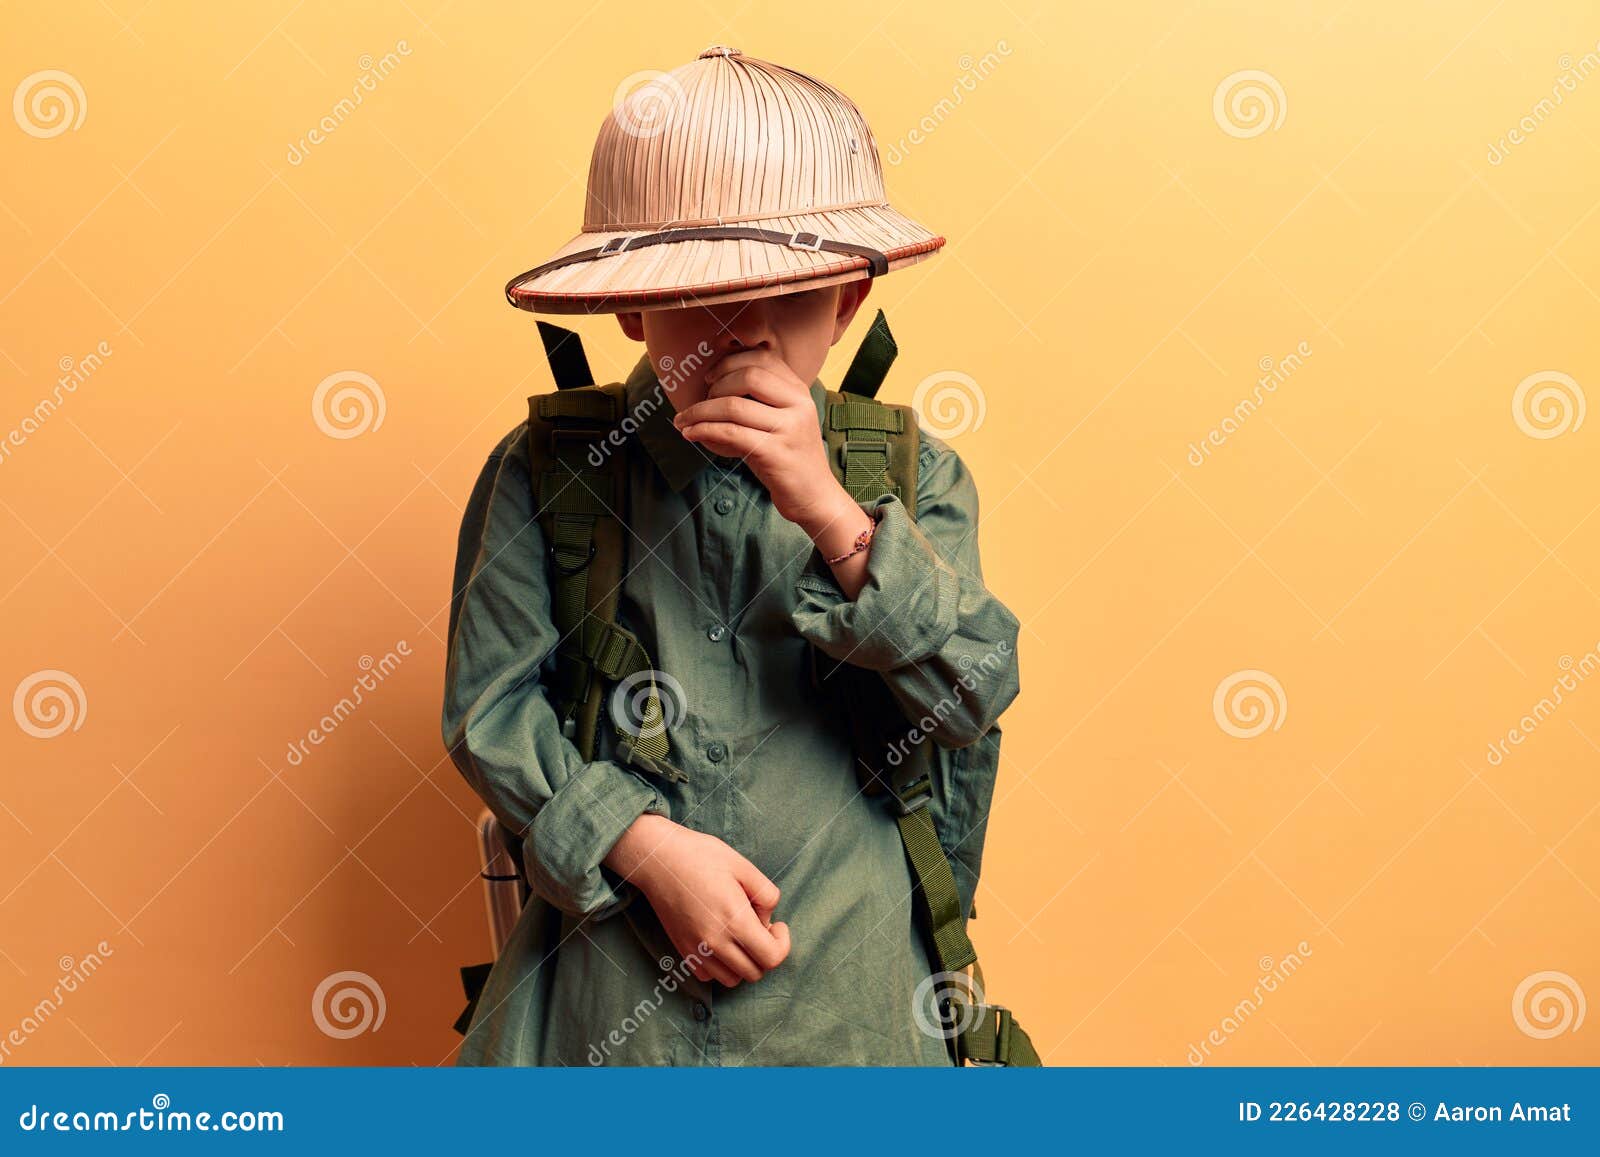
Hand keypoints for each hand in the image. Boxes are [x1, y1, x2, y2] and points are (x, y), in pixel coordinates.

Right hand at [603, 814, 790, 986]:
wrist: (658, 859)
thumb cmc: (701, 856)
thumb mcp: (744, 866)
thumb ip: (767, 895)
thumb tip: (767, 920)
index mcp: (734, 920)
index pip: (772, 958)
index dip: (783, 943)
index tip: (778, 925)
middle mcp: (715, 942)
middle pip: (755, 973)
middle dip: (766, 954)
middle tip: (760, 928)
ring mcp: (696, 949)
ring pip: (732, 979)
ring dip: (743, 963)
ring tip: (740, 936)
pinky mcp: (682, 950)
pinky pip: (708, 976)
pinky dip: (719, 966)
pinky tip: (720, 942)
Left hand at [672, 348, 851, 527]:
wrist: (814, 495)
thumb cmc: (789, 457)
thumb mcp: (783, 420)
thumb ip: (761, 400)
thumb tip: (713, 384)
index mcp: (799, 391)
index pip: (763, 358)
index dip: (730, 362)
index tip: (709, 378)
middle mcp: (798, 405)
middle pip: (749, 376)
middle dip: (715, 386)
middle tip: (699, 402)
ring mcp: (789, 428)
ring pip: (734, 406)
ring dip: (700, 412)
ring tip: (683, 421)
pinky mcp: (776, 453)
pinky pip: (731, 434)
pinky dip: (705, 431)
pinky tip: (691, 434)